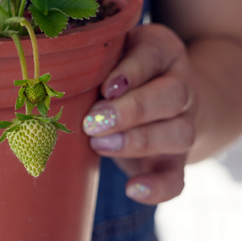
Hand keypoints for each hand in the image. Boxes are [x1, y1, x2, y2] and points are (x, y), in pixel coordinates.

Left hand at [82, 23, 198, 204]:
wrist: (158, 100)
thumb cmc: (117, 72)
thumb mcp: (109, 55)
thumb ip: (94, 61)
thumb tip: (57, 77)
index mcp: (163, 51)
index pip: (154, 55)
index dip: (131, 72)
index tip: (105, 89)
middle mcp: (182, 86)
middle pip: (173, 96)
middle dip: (132, 111)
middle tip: (93, 122)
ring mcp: (184, 124)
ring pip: (180, 134)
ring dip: (139, 142)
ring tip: (99, 145)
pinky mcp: (176, 160)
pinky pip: (178, 177)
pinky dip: (159, 187)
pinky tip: (133, 189)